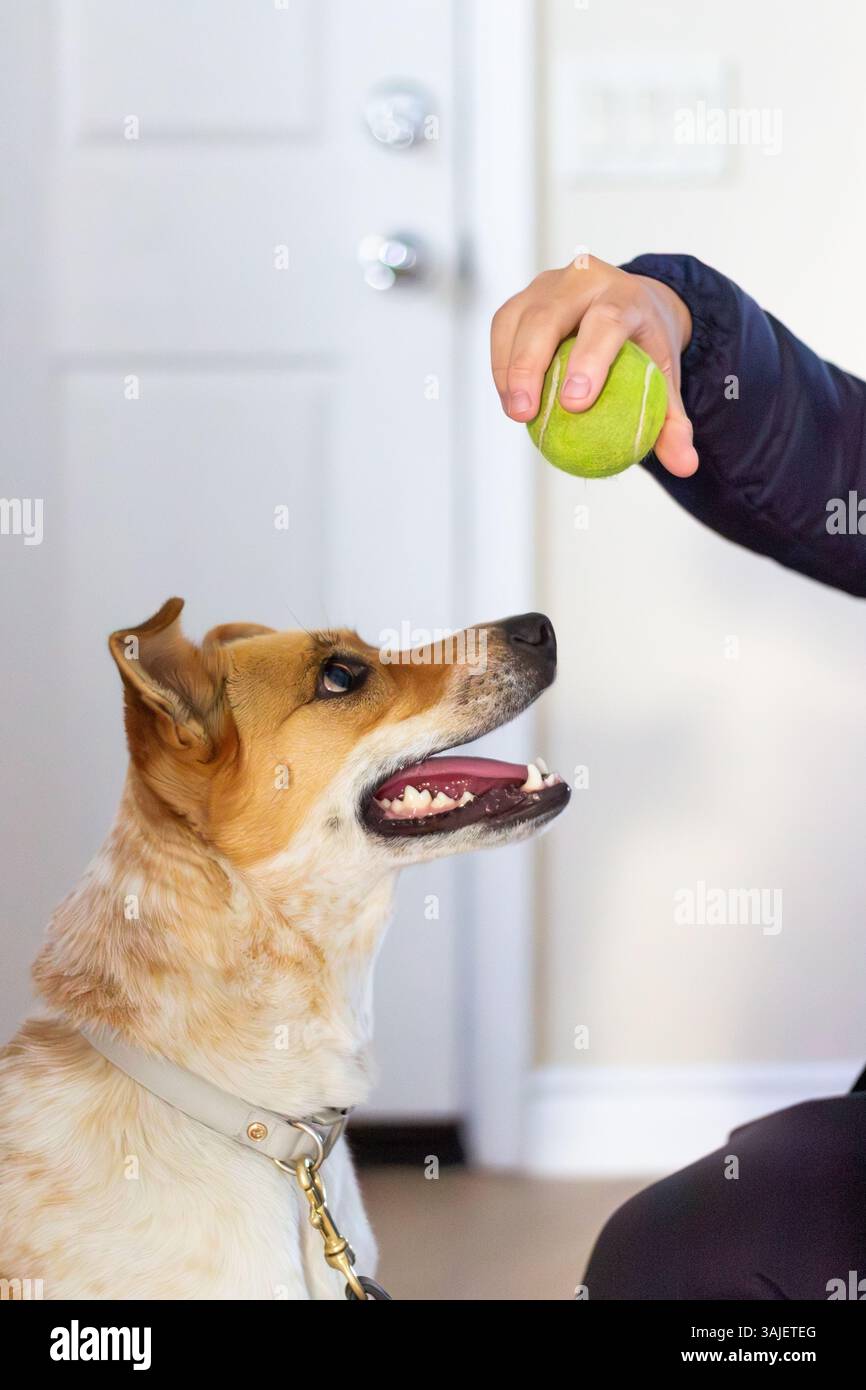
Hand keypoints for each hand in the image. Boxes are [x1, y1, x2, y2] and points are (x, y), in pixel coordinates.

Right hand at [490, 255, 698, 476]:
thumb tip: (685, 466)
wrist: (627, 304)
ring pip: (517, 319)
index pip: (606, 320)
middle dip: (531, 364)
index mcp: (625, 294)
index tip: (575, 404)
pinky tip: (510, 400)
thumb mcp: (664, 379)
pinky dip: (501, 365)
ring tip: (516, 414)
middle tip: (527, 414)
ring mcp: (546, 285)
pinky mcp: (522, 298)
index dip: (589, 359)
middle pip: (548, 316)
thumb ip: (672, 421)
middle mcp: (582, 280)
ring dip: (509, 368)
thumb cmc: (643, 348)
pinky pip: (503, 329)